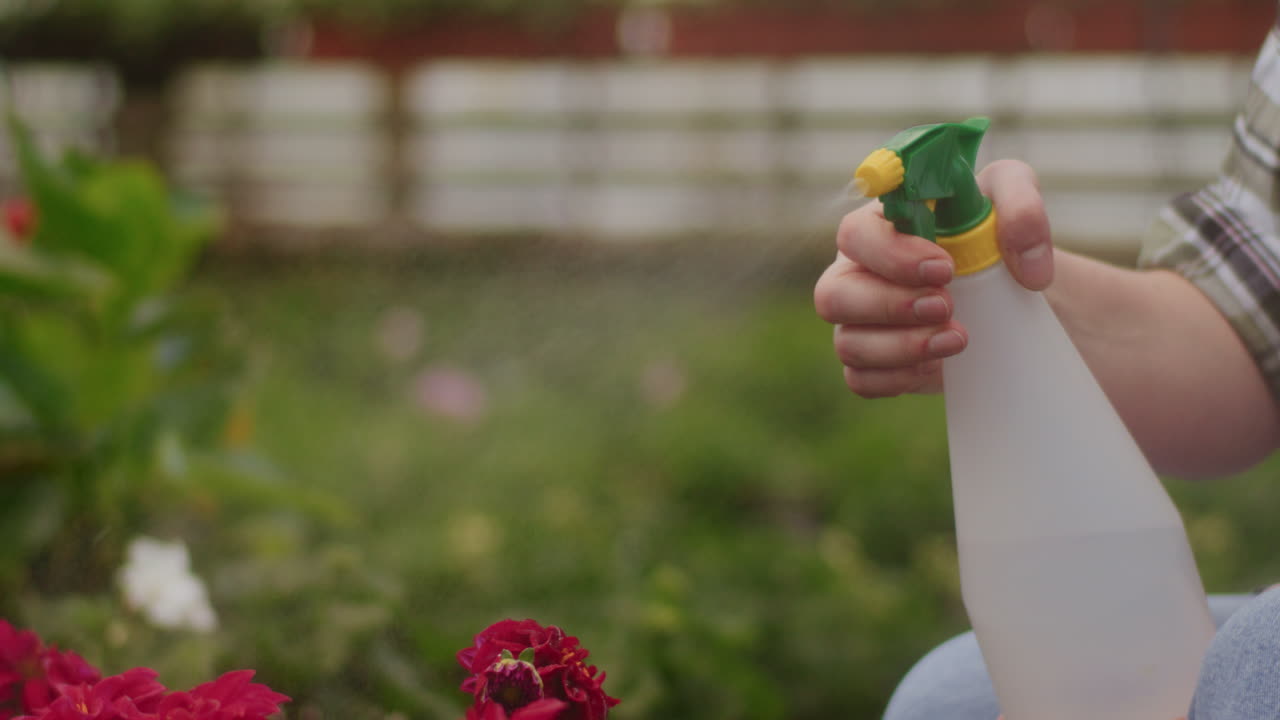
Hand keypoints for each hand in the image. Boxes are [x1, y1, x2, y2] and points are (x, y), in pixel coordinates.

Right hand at [814, 159, 1053, 397]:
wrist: (1009, 291)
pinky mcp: (874, 363)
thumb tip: (1028, 268)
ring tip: (957, 339)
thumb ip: (1021, 208)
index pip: (854, 235)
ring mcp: (860, 322)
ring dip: (901, 346)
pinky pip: (861, 380)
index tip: (944, 269)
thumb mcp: (1014, 195)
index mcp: (879, 226)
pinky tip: (938, 366)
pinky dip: (898, 377)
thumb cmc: (994, 233)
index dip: (890, 255)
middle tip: (946, 306)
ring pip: (847, 344)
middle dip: (890, 306)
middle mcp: (858, 273)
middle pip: (831, 295)